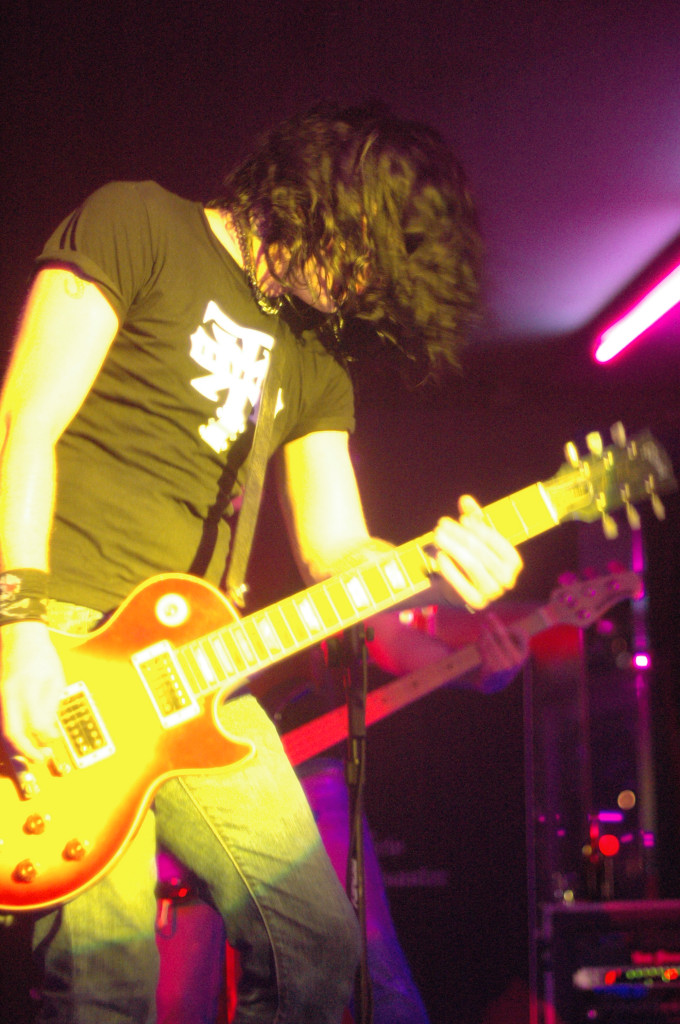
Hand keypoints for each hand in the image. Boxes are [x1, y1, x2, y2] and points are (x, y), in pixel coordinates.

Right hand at [0, 620, 65, 761]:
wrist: (18, 637)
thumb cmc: (40, 656)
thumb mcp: (55, 680)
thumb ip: (51, 709)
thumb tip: (50, 735)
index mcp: (26, 689)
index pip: (34, 725)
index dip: (45, 739)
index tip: (53, 742)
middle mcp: (7, 696)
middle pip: (10, 734)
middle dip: (25, 752)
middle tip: (40, 758)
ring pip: (2, 732)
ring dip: (16, 746)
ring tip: (31, 750)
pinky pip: (2, 723)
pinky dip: (11, 734)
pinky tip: (22, 737)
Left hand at [433, 495, 522, 608]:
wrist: (462, 589)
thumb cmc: (473, 558)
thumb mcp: (475, 537)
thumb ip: (472, 518)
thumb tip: (465, 499)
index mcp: (513, 561)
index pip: (494, 540)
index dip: (477, 527)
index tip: (460, 518)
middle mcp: (508, 579)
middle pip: (480, 551)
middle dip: (459, 535)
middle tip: (441, 525)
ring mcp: (494, 593)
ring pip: (472, 565)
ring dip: (453, 547)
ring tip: (437, 536)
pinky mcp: (477, 603)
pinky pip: (462, 583)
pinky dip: (449, 568)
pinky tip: (439, 556)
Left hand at [475, 610, 528, 693]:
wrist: (491, 684)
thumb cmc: (501, 662)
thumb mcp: (510, 653)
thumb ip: (511, 638)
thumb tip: (506, 622)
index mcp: (523, 656)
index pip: (521, 635)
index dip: (512, 627)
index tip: (504, 621)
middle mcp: (516, 662)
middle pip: (504, 636)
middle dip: (495, 624)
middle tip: (488, 615)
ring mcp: (504, 666)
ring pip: (492, 642)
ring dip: (485, 633)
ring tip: (482, 627)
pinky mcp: (492, 670)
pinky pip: (485, 650)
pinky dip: (481, 643)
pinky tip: (479, 639)